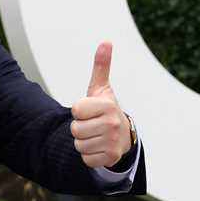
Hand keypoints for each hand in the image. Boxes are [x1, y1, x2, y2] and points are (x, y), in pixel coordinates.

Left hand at [70, 41, 131, 168]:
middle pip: (75, 130)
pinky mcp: (111, 157)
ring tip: (95, 135)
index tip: (89, 110)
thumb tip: (105, 42)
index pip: (76, 109)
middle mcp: (112, 123)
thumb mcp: (101, 88)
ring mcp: (113, 141)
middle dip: (80, 128)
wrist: (124, 135)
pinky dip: (89, 155)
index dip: (79, 111)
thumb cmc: (106, 109)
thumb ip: (101, 66)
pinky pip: (85, 158)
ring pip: (79, 145)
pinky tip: (99, 147)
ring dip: (83, 142)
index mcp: (107, 105)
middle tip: (92, 124)